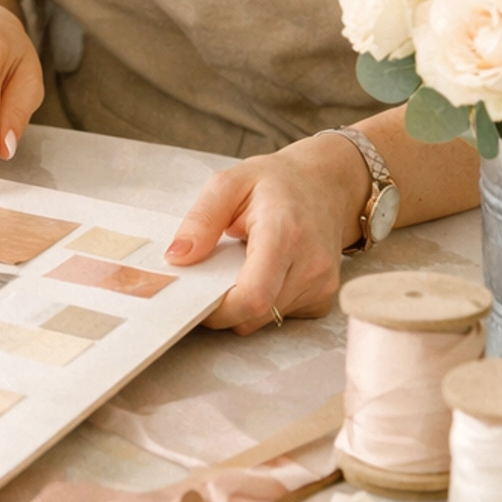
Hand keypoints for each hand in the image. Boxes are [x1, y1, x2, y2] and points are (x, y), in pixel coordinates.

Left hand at [163, 130, 371, 332]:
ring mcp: (322, 284)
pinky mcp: (323, 298)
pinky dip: (264, 302)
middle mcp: (311, 264)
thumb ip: (201, 220)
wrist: (325, 184)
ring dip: (244, 303)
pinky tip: (265, 272)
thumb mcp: (229, 183)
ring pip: (266, 319)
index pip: (253, 296)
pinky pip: (281, 316)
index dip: (219, 310)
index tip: (195, 298)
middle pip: (256, 314)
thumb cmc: (276, 182)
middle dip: (225, 305)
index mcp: (284, 232)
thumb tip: (176, 258)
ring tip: (242, 264)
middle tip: (212, 275)